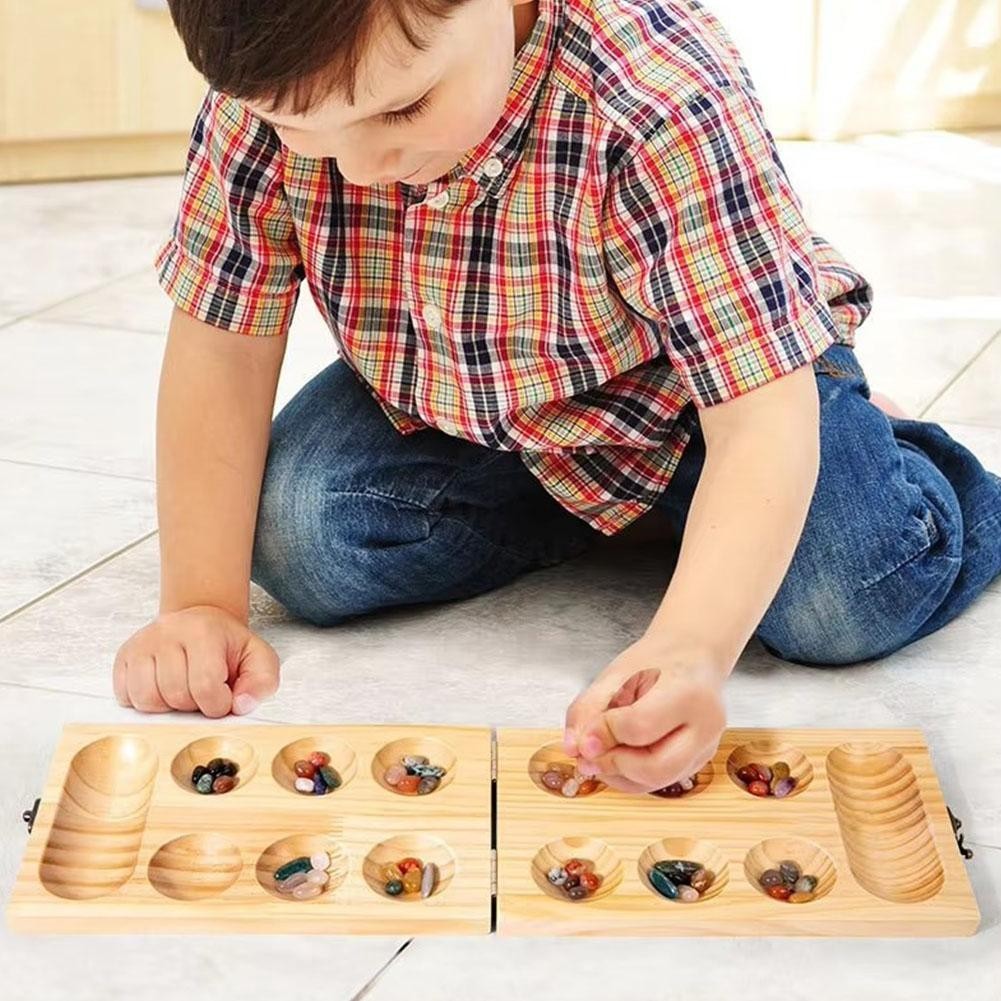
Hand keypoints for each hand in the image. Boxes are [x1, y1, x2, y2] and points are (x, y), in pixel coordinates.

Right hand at [113, 605, 278, 716]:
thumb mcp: (258, 658)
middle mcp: (168, 632)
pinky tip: (163, 689)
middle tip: (203, 692)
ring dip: (168, 707)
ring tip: (183, 690)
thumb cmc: (227, 646)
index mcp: (204, 631)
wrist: (201, 623)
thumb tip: (241, 705)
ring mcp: (142, 643)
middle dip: (193, 706)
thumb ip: (263, 682)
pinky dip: (146, 703)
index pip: (206, 686)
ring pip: (147, 700)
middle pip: (176, 695)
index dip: (218, 703)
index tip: (223, 696)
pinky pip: (126, 697)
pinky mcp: (124, 656)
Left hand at [563, 635, 727, 793]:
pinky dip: (629, 776)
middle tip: (589, 753)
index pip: (639, 727)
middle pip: (655, 767)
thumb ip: (588, 709)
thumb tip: (574, 749)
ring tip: (599, 752)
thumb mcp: (615, 675)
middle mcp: (705, 727)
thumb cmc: (656, 662)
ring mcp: (704, 750)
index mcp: (688, 693)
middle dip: (613, 763)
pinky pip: (657, 783)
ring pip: (655, 782)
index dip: (604, 734)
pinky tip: (615, 756)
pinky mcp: (696, 764)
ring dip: (617, 774)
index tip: (584, 734)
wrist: (691, 658)